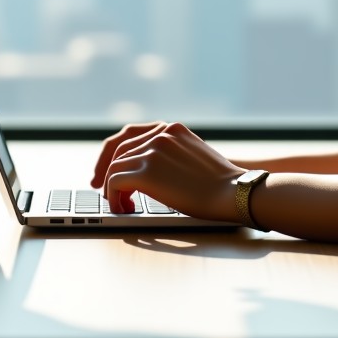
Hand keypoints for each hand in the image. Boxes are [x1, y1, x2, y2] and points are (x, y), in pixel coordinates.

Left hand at [90, 121, 243, 219]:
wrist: (232, 191)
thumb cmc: (219, 183)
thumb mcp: (193, 156)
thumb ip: (171, 154)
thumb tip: (147, 170)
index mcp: (171, 128)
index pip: (129, 134)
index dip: (113, 154)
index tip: (105, 171)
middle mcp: (160, 134)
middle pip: (118, 151)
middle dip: (107, 173)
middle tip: (108, 194)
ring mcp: (152, 151)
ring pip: (115, 168)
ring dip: (113, 190)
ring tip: (124, 206)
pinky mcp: (146, 172)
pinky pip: (115, 183)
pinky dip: (114, 198)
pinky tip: (125, 209)